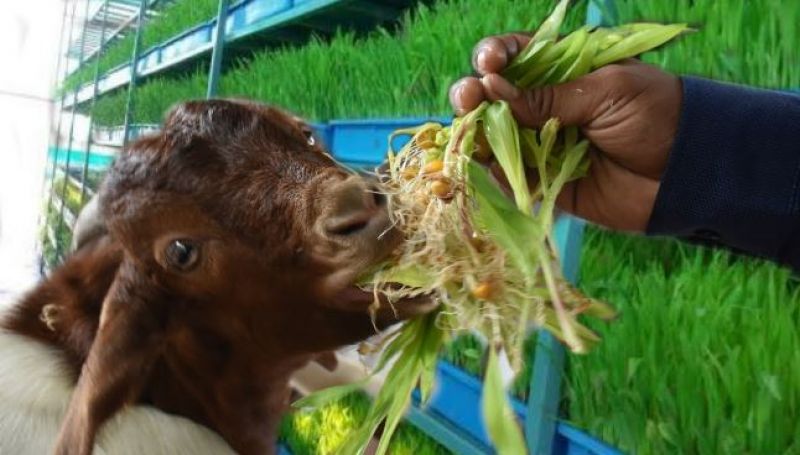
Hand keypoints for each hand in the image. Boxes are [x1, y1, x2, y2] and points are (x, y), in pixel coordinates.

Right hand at [449, 34, 682, 231]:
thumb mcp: (608, 91)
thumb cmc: (657, 116)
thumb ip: (551, 96)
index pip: (520, 56)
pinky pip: (511, 174)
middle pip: (497, 95)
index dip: (497, 56)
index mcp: (567, 70)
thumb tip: (493, 89)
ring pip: (496, 134)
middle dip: (476, 92)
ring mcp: (543, 143)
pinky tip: (481, 159)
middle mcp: (548, 105)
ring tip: (465, 124)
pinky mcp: (546, 181)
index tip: (490, 62)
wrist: (687, 173)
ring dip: (476, 129)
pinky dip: (492, 167)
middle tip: (469, 97)